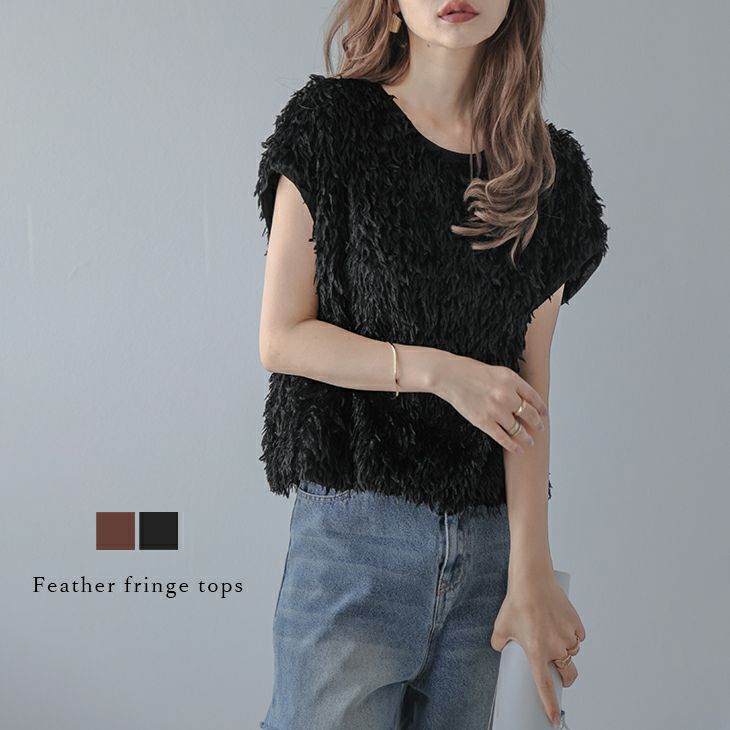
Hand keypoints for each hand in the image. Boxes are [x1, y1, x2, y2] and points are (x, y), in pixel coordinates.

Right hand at [432, 354, 547, 453]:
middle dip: (537, 423)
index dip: (541, 407)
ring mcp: (495, 410)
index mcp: (511, 379)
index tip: (544, 413)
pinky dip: (512, 445)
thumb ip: (510, 384)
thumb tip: (522, 399)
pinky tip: (518, 449)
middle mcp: (506, 395)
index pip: (533, 397)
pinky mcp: (483, 421)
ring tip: (530, 441)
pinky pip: (502, 437)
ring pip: (518, 428)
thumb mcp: (496, 372)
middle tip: (540, 428)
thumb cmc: (468, 371)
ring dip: (526, 437)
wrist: (448, 376)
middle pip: (529, 413)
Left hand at [490, 571, 585, 725]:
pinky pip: (578, 636)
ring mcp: (568, 635)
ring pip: (573, 651)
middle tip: (560, 672)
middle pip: (568, 673)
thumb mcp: (500, 626)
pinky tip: (561, 624)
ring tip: (551, 633)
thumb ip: (499, 643)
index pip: (545, 686)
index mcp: (536, 652)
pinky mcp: (576, 623)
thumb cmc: (516, 602)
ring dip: (566, 649)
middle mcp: (555, 647)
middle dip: (566, 678)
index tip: (554, 718)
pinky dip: (572, 634)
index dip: (550, 705)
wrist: (532, 580)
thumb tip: (500, 648)